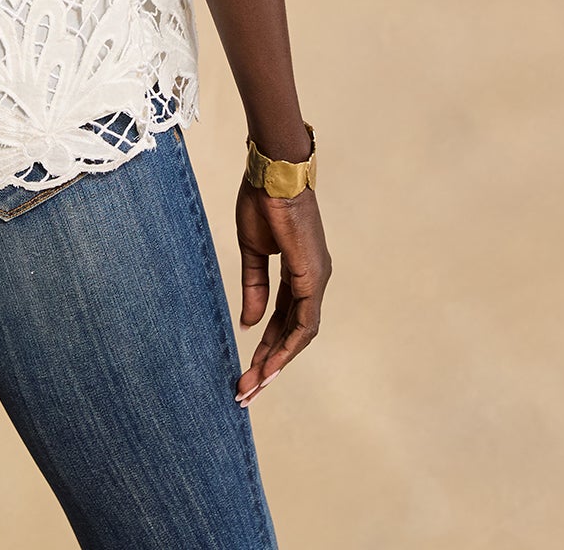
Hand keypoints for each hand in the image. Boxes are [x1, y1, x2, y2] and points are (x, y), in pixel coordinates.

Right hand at [233, 180, 330, 404]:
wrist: (271, 174)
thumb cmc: (262, 202)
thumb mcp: (252, 251)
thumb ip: (254, 287)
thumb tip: (251, 324)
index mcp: (299, 272)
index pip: (284, 319)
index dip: (267, 345)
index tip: (247, 367)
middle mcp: (313, 279)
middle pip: (293, 333)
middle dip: (270, 362)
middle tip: (247, 389)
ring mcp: (316, 279)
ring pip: (301, 333)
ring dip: (277, 361)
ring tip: (253, 384)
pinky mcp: (312, 276)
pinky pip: (304, 322)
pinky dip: (288, 345)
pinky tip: (270, 364)